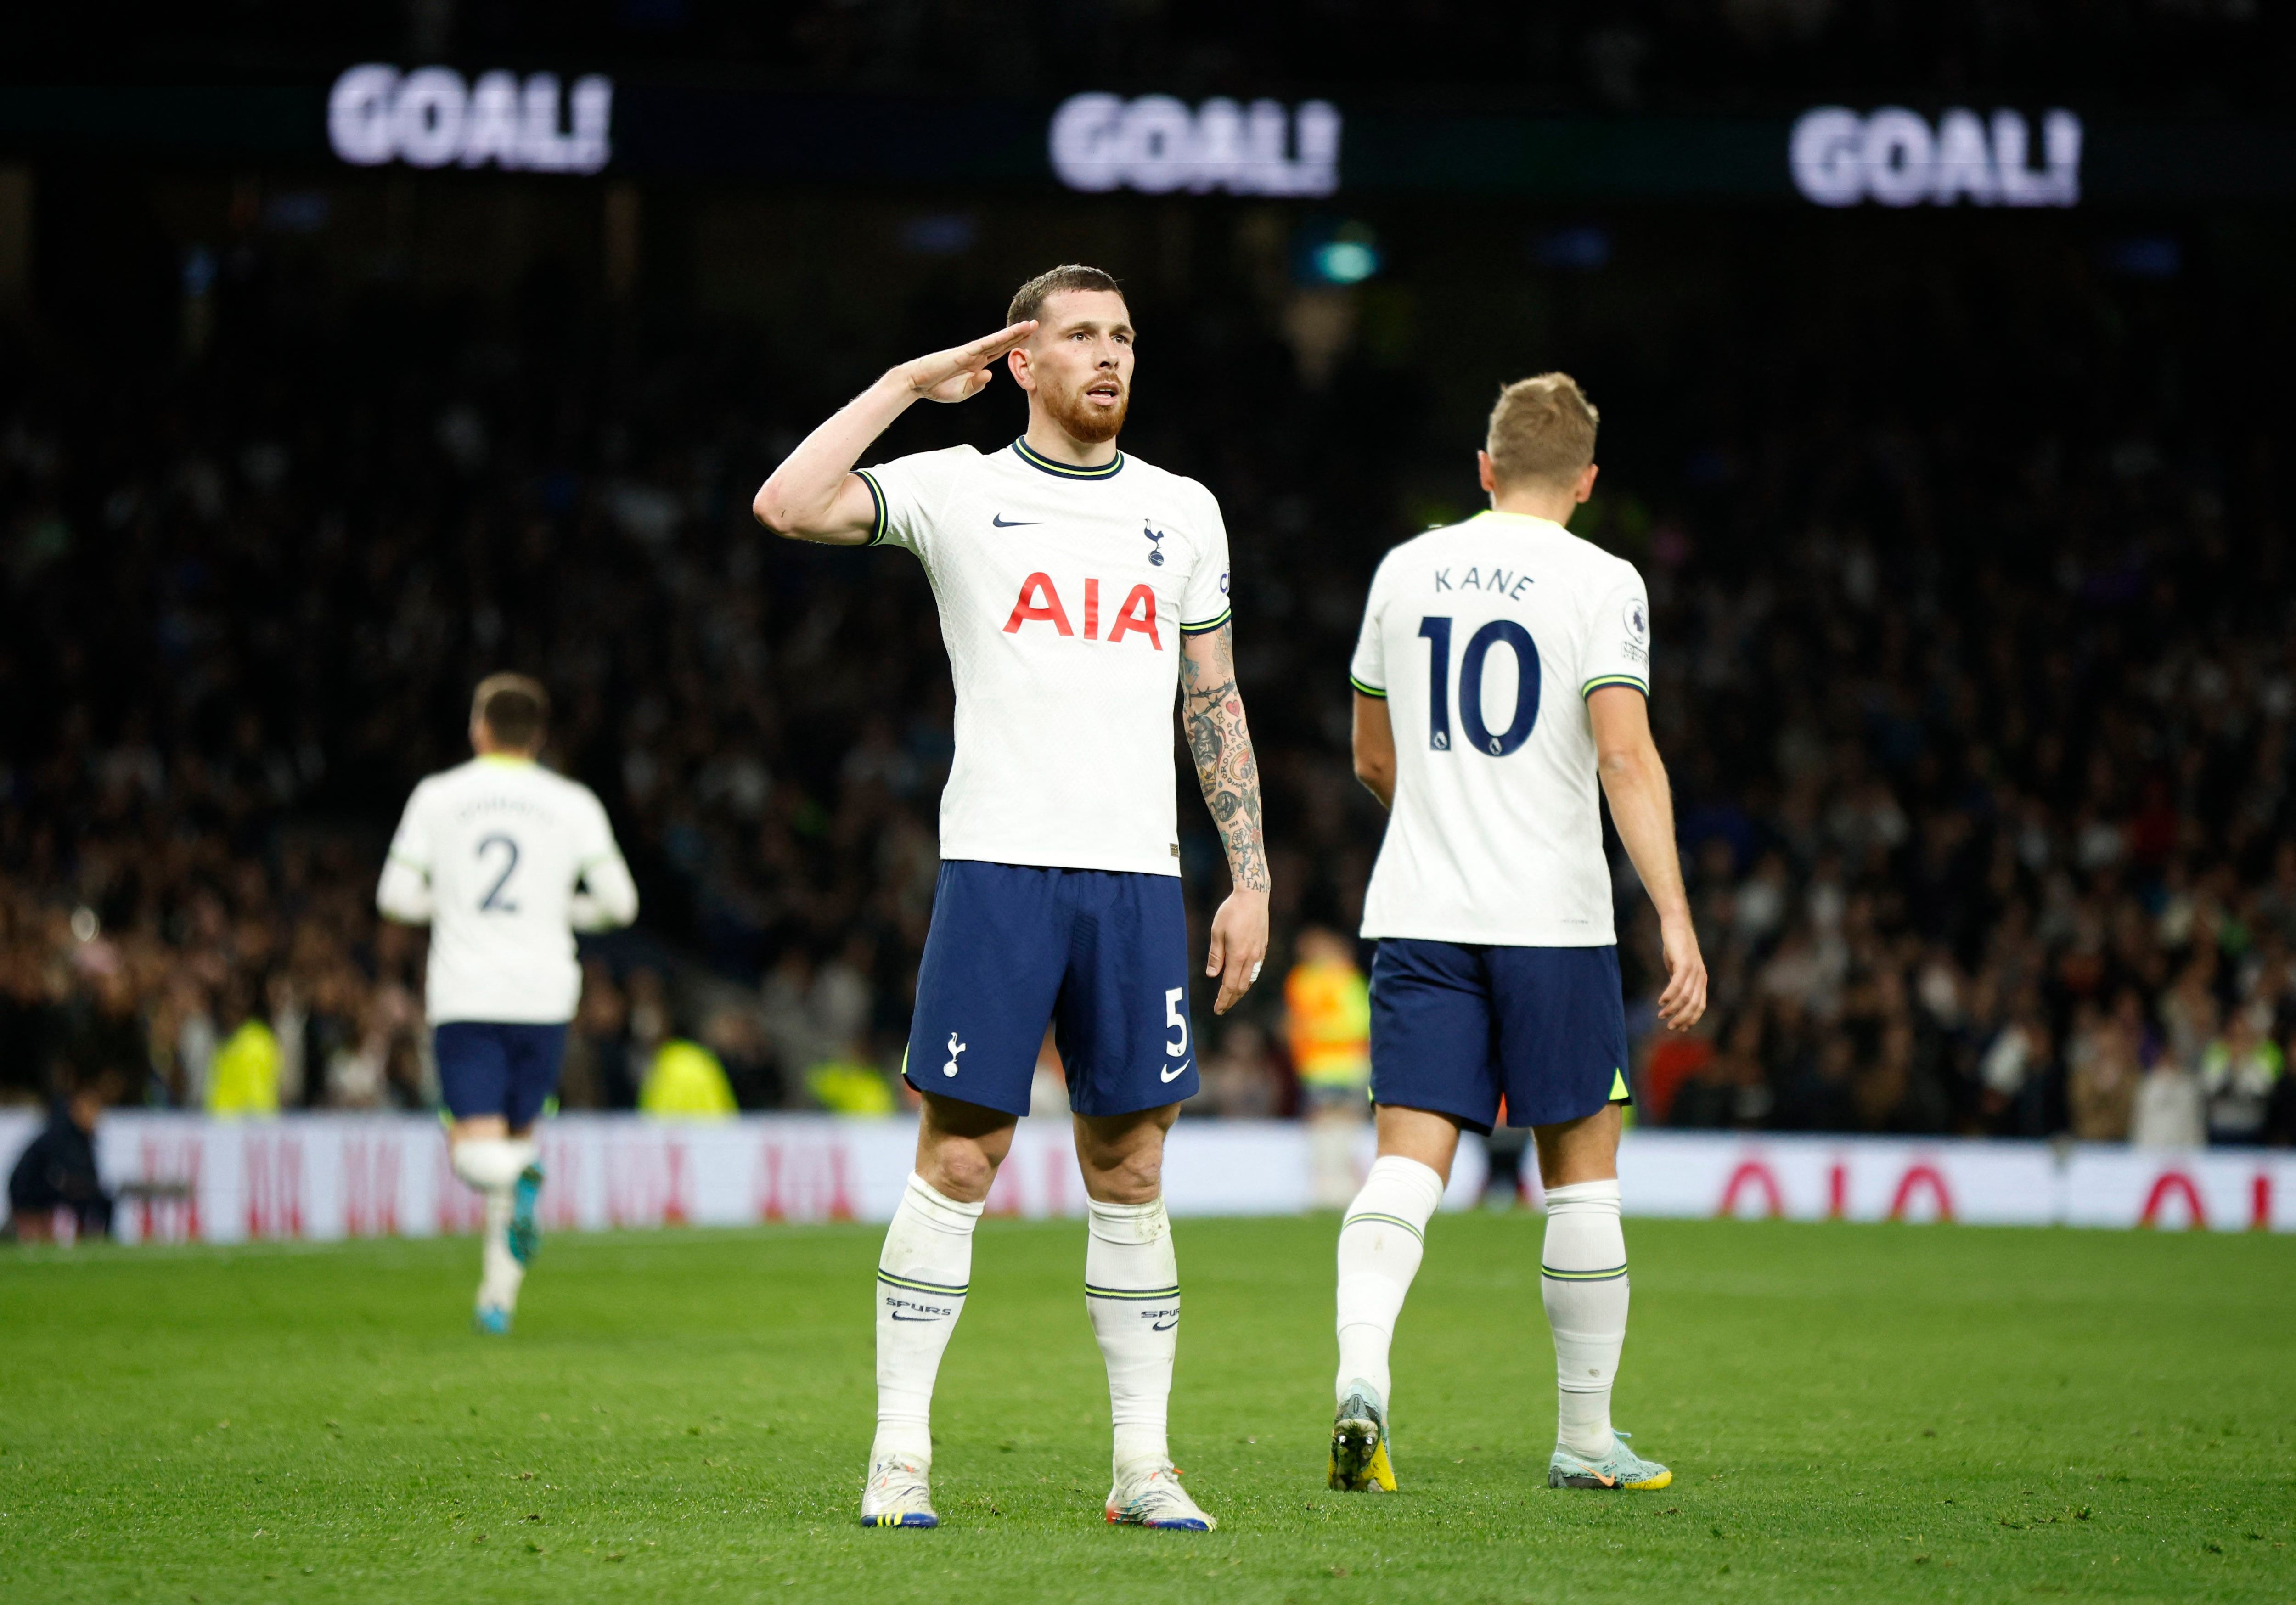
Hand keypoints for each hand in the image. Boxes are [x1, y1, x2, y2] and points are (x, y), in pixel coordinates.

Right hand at [897, 321, 1037, 404]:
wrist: (918, 382)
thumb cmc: (937, 388)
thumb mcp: (962, 393)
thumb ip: (977, 385)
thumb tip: (989, 375)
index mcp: (977, 365)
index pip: (1000, 353)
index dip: (1015, 346)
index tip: (1029, 340)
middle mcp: (976, 356)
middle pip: (1003, 343)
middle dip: (1020, 335)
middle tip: (1036, 324)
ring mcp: (972, 352)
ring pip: (998, 340)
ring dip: (1015, 332)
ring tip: (1031, 324)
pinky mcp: (966, 353)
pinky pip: (987, 344)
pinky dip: (1001, 337)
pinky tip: (1013, 332)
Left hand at [1204, 887, 1270, 1015]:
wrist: (1254, 896)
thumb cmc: (1231, 911)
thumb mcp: (1217, 931)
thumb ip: (1215, 956)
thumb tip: (1212, 975)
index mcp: (1238, 955)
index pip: (1230, 986)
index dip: (1223, 1000)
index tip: (1216, 1010)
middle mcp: (1251, 958)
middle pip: (1241, 987)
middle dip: (1231, 1000)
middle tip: (1221, 1009)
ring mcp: (1259, 953)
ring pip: (1250, 980)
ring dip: (1240, 992)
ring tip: (1230, 999)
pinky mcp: (1263, 948)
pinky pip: (1255, 970)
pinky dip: (1248, 981)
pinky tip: (1242, 981)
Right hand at [1655, 912, 1707, 1030]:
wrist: (1676, 924)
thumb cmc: (1676, 946)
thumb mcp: (1678, 966)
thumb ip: (1679, 981)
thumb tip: (1673, 996)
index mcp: (1701, 980)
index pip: (1700, 1006)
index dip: (1691, 1019)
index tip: (1680, 1028)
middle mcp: (1700, 977)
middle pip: (1694, 1004)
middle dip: (1682, 1018)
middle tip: (1670, 1026)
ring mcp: (1694, 969)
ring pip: (1686, 996)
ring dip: (1673, 1009)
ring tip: (1661, 1015)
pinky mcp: (1684, 962)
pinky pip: (1678, 983)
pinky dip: (1669, 994)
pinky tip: (1661, 1001)